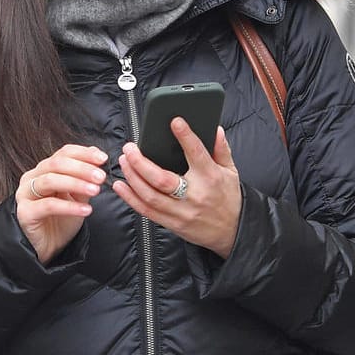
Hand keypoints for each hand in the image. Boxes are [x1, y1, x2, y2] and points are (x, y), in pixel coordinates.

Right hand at [18, 144, 107, 264]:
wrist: (48, 248)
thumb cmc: (61, 221)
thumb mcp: (78, 197)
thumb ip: (84, 178)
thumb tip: (97, 156)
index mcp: (44, 170)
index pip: (63, 153)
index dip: (84, 153)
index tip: (103, 158)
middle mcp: (32, 178)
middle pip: (56, 163)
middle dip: (82, 168)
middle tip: (101, 177)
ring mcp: (25, 194)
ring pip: (50, 180)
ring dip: (76, 183)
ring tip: (95, 191)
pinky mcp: (25, 212)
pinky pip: (48, 205)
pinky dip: (69, 206)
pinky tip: (86, 210)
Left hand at [114, 120, 241, 257]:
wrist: (233, 232)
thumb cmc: (230, 199)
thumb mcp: (231, 171)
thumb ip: (221, 150)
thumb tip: (215, 129)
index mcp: (210, 178)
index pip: (197, 154)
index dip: (185, 137)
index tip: (175, 122)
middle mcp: (194, 195)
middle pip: (162, 179)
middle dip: (141, 162)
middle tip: (130, 148)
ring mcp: (181, 212)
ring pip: (149, 196)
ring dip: (132, 178)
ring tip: (124, 162)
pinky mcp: (173, 224)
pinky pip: (147, 211)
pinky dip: (130, 198)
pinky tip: (121, 186)